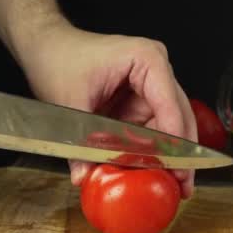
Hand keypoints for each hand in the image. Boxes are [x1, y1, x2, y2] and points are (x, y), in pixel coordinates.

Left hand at [20, 26, 196, 197]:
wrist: (48, 47)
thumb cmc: (59, 58)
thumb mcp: (68, 102)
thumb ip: (80, 142)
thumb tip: (84, 176)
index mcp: (147, 60)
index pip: (170, 105)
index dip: (175, 141)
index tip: (177, 169)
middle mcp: (158, 72)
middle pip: (180, 117)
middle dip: (182, 155)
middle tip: (184, 185)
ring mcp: (153, 88)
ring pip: (172, 127)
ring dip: (170, 157)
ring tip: (174, 184)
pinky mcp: (143, 102)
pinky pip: (155, 130)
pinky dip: (153, 152)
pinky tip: (154, 172)